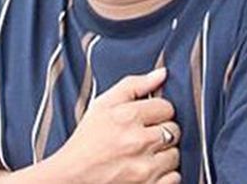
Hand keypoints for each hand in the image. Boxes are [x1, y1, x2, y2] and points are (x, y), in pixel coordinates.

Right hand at [51, 67, 180, 183]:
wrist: (71, 177)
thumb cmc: (86, 140)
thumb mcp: (103, 104)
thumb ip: (134, 85)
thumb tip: (163, 73)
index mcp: (127, 117)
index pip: (167, 107)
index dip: (157, 112)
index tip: (144, 119)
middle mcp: (138, 141)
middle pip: (174, 130)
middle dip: (161, 132)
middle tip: (143, 137)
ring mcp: (144, 168)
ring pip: (175, 154)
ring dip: (164, 155)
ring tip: (144, 155)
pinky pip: (175, 178)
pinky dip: (165, 176)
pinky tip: (148, 170)